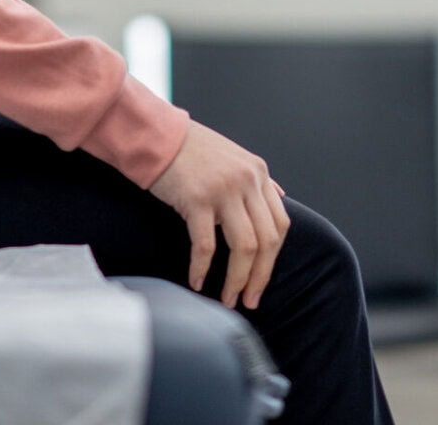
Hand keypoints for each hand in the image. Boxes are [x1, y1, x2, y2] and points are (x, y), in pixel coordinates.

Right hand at [147, 120, 290, 310]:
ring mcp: (224, 190)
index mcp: (259, 173)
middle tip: (249, 301)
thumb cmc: (191, 150)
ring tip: (227, 299)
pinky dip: (202, 269)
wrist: (156, 136)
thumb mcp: (234, 158)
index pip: (280, 224)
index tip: (261, 281)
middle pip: (267, 240)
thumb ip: (257, 181)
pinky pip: (207, 246)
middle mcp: (248, 181)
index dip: (272, 259)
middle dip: (259, 277)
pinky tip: (196, 282)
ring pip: (244, 247)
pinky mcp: (197, 199)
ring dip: (237, 280)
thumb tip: (281, 198)